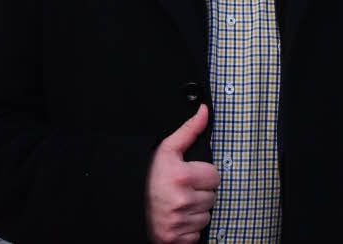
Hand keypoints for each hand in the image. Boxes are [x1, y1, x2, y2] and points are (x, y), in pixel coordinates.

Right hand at [146, 104, 219, 243]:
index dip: (203, 175)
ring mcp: (179, 222)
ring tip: (179, 203)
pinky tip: (177, 217)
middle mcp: (181, 200)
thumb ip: (189, 130)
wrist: (127, 204)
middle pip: (212, 196)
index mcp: (182, 176)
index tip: (190, 176)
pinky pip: (197, 233)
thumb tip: (204, 112)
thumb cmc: (147, 177)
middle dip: (200, 192)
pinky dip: (189, 227)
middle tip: (183, 189)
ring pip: (207, 215)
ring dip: (196, 210)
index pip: (215, 176)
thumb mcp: (166, 150)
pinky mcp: (176, 238)